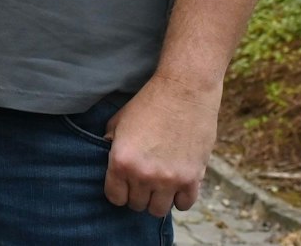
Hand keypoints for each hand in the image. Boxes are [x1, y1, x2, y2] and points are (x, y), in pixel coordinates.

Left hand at [102, 72, 221, 217]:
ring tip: (161, 183)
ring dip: (159, 198)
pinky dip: (181, 198)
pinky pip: (184, 204)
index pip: (115, 198)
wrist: (185, 89)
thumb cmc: (150, 101)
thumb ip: (111, 142)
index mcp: (121, 162)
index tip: (126, 184)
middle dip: (139, 193)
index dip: (120, 191)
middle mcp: (143, 175)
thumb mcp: (120, 120)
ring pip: (159, 210)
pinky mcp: (192, 177)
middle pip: (137, 205)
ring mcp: (169, 179)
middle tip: (145, 179)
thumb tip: (108, 156)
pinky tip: (179, 184)